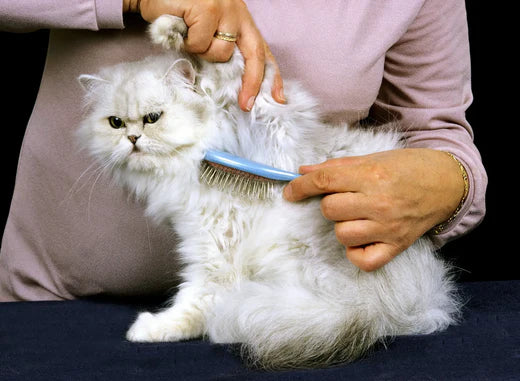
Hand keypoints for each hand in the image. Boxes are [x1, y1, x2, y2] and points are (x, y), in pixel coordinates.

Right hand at [124, 0, 284, 111]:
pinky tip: (180, 27)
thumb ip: (221, 48)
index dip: (271, 75)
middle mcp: (237, 12)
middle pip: (254, 55)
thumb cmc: (179, 14)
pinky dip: (187, 42)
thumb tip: (234, 82)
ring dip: (202, 52)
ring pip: (221, 53)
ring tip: (188, 36)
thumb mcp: (206, 31)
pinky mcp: (207, 8)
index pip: (262, 50)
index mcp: (241, 19)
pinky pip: (200, 44)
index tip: (278, 98)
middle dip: (251, 82)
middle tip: (245, 103)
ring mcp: (223, 8)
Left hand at [283, 149, 465, 271]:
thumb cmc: (408, 167)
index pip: (324, 181)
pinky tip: (361, 238)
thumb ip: (336, 167)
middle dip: (330, 202)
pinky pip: (362, 260)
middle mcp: (379, 202)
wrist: (447, 183)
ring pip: (342, 234)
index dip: (300, 186)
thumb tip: (303, 172)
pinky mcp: (397, 246)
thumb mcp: (373, 158)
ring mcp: (388, 227)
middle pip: (329, 209)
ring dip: (342, 225)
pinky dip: (355, 252)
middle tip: (345, 197)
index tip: (290, 191)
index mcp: (372, 175)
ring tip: (357, 216)